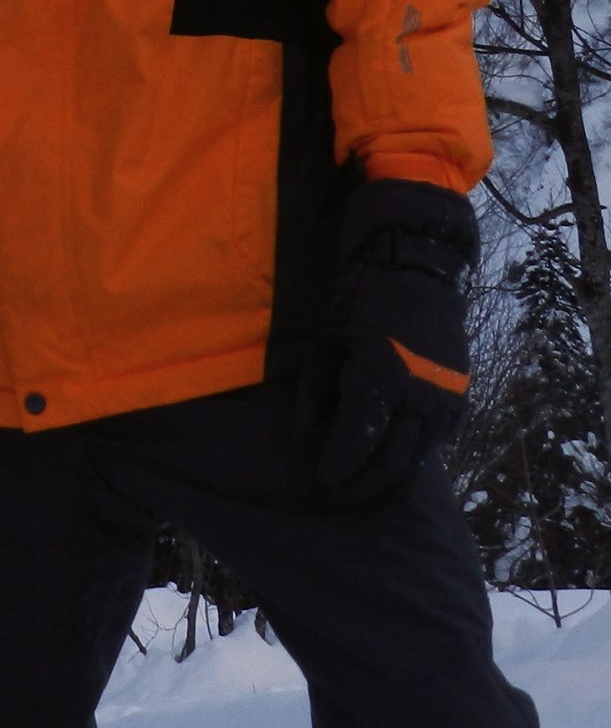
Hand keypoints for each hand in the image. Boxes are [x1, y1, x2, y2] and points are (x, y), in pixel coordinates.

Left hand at [310, 178, 476, 503]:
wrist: (417, 270)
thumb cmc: (363, 301)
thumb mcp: (329, 340)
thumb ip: (318, 389)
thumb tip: (307, 433)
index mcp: (381, 378)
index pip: (357, 438)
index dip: (339, 464)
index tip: (321, 480)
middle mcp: (418, 396)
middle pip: (391, 458)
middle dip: (362, 481)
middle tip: (338, 496)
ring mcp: (444, 399)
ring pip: (417, 456)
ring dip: (390, 479)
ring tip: (364, 491)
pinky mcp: (458, 397)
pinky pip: (436, 441)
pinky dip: (413, 458)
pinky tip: (395, 468)